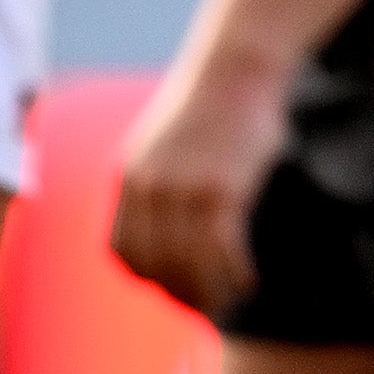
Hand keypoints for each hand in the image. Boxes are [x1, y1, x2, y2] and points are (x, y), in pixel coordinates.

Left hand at [108, 46, 294, 315]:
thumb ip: (157, 181)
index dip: (146, 278)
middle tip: (206, 309)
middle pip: (155, 265)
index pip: (123, 250)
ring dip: (210, 292)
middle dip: (180, 294)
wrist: (236, 65)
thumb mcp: (164, 142)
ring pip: (189, 264)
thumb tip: (168, 223)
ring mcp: (183, 190)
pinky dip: (236, 273)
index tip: (172, 290)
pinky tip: (250, 281)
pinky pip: (223, 250)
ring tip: (229, 301)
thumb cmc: (211, 104)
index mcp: (128, 178)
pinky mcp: (221, 189)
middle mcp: (148, 189)